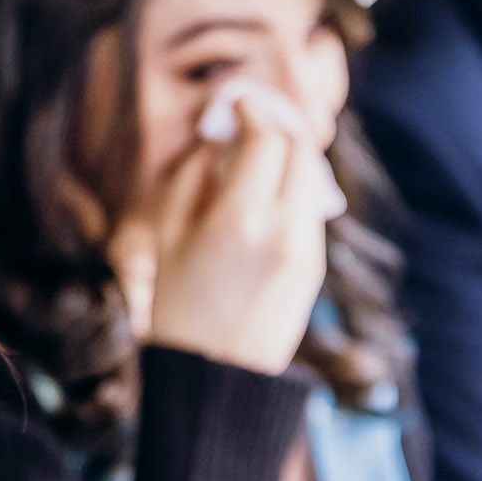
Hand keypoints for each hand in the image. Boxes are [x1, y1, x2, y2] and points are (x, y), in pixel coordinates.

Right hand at [120, 110, 328, 376]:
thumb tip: (219, 135)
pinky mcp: (314, 268)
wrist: (212, 377)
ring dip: (291, 156)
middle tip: (256, 117)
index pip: (266, 136)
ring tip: (261, 153)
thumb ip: (194, 175)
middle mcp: (282, 229)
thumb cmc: (177, 306)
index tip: (238, 103)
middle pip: (300, 150)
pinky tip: (267, 195)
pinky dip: (294, 190)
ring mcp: (305, 250)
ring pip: (312, 179)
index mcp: (239, 218)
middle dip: (280, 125)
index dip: (254, 109)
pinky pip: (310, 211)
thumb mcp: (167, 236)